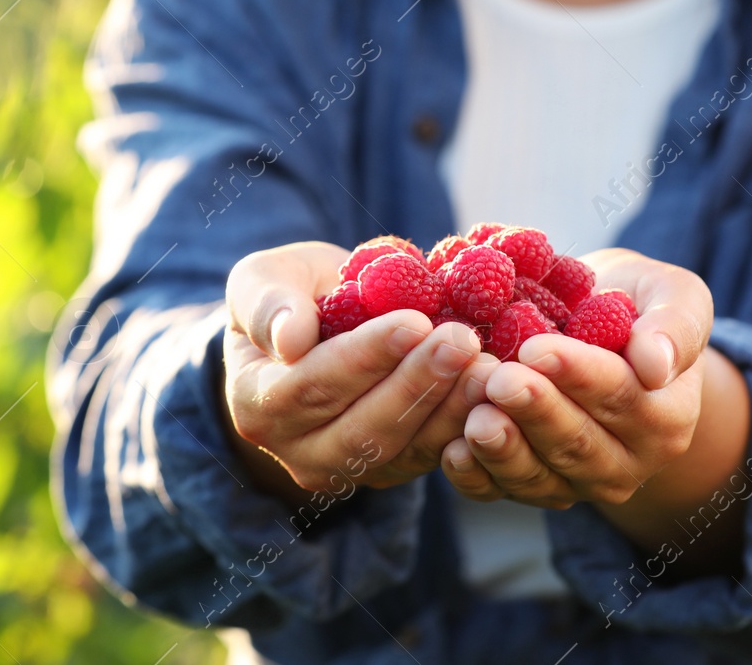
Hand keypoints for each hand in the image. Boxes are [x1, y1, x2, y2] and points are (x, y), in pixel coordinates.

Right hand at [221, 241, 495, 499]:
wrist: (317, 327)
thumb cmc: (289, 295)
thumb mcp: (263, 281)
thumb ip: (267, 304)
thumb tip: (289, 339)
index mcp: (257, 403)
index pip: (313, 385)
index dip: (365, 356)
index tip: (414, 321)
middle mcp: (298, 450)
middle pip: (363, 427)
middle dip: (417, 384)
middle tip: (463, 341)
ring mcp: (347, 469)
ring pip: (403, 448)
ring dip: (450, 408)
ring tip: (489, 366)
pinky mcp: (392, 470)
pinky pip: (429, 454)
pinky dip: (464, 422)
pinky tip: (494, 387)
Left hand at [442, 249, 746, 526]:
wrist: (595, 330)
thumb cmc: (632, 305)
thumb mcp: (672, 295)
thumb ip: (675, 325)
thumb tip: (658, 365)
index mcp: (666, 415)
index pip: (621, 396)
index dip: (577, 374)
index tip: (536, 348)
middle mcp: (626, 461)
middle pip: (576, 441)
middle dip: (535, 411)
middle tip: (498, 380)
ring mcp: (577, 482)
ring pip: (538, 474)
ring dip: (503, 449)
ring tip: (474, 418)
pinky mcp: (532, 487)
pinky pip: (501, 491)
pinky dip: (475, 476)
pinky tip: (452, 451)